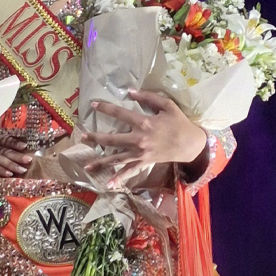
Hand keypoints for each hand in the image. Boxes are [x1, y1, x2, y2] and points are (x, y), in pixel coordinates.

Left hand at [85, 89, 207, 185]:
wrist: (191, 145)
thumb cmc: (179, 123)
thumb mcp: (167, 105)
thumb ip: (149, 97)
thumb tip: (130, 91)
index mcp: (144, 123)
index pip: (119, 113)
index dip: (105, 108)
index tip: (92, 105)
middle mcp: (139, 139)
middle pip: (112, 139)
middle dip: (96, 138)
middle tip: (83, 137)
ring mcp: (141, 153)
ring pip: (117, 158)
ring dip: (101, 162)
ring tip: (86, 166)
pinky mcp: (145, 162)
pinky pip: (130, 171)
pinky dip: (120, 178)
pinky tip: (109, 184)